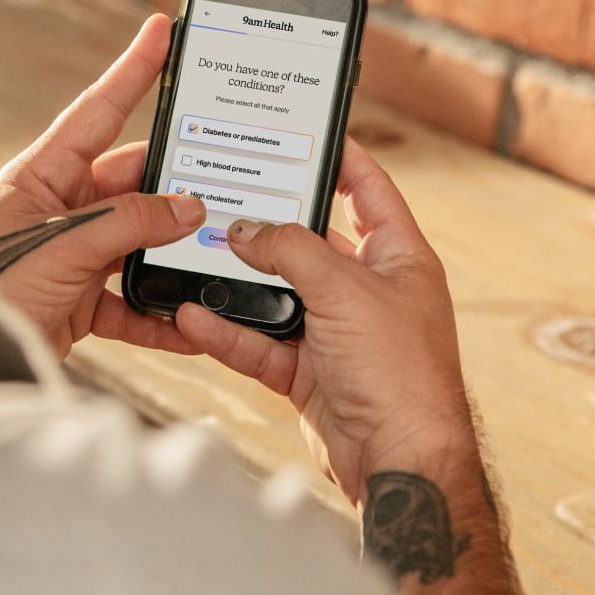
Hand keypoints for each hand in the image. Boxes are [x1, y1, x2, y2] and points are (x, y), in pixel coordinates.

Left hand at [0, 14, 204, 359]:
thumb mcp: (61, 245)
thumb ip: (128, 223)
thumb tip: (189, 208)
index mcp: (42, 174)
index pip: (98, 110)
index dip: (133, 69)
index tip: (162, 31)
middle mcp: (62, 207)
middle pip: (133, 182)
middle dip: (176, 186)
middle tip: (222, 180)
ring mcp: (75, 252)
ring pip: (141, 239)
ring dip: (173, 252)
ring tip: (213, 252)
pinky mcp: (84, 298)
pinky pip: (134, 298)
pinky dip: (159, 310)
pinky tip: (186, 321)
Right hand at [176, 138, 476, 506]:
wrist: (399, 461)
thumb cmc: (399, 371)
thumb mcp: (345, 289)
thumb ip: (292, 250)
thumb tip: (246, 229)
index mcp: (399, 258)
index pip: (369, 190)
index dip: (341, 158)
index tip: (304, 133)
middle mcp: (369, 290)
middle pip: (311, 242)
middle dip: (268, 223)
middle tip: (227, 194)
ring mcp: (337, 332)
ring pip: (278, 294)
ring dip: (239, 281)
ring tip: (196, 254)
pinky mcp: (310, 371)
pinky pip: (261, 341)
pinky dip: (229, 330)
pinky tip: (194, 313)